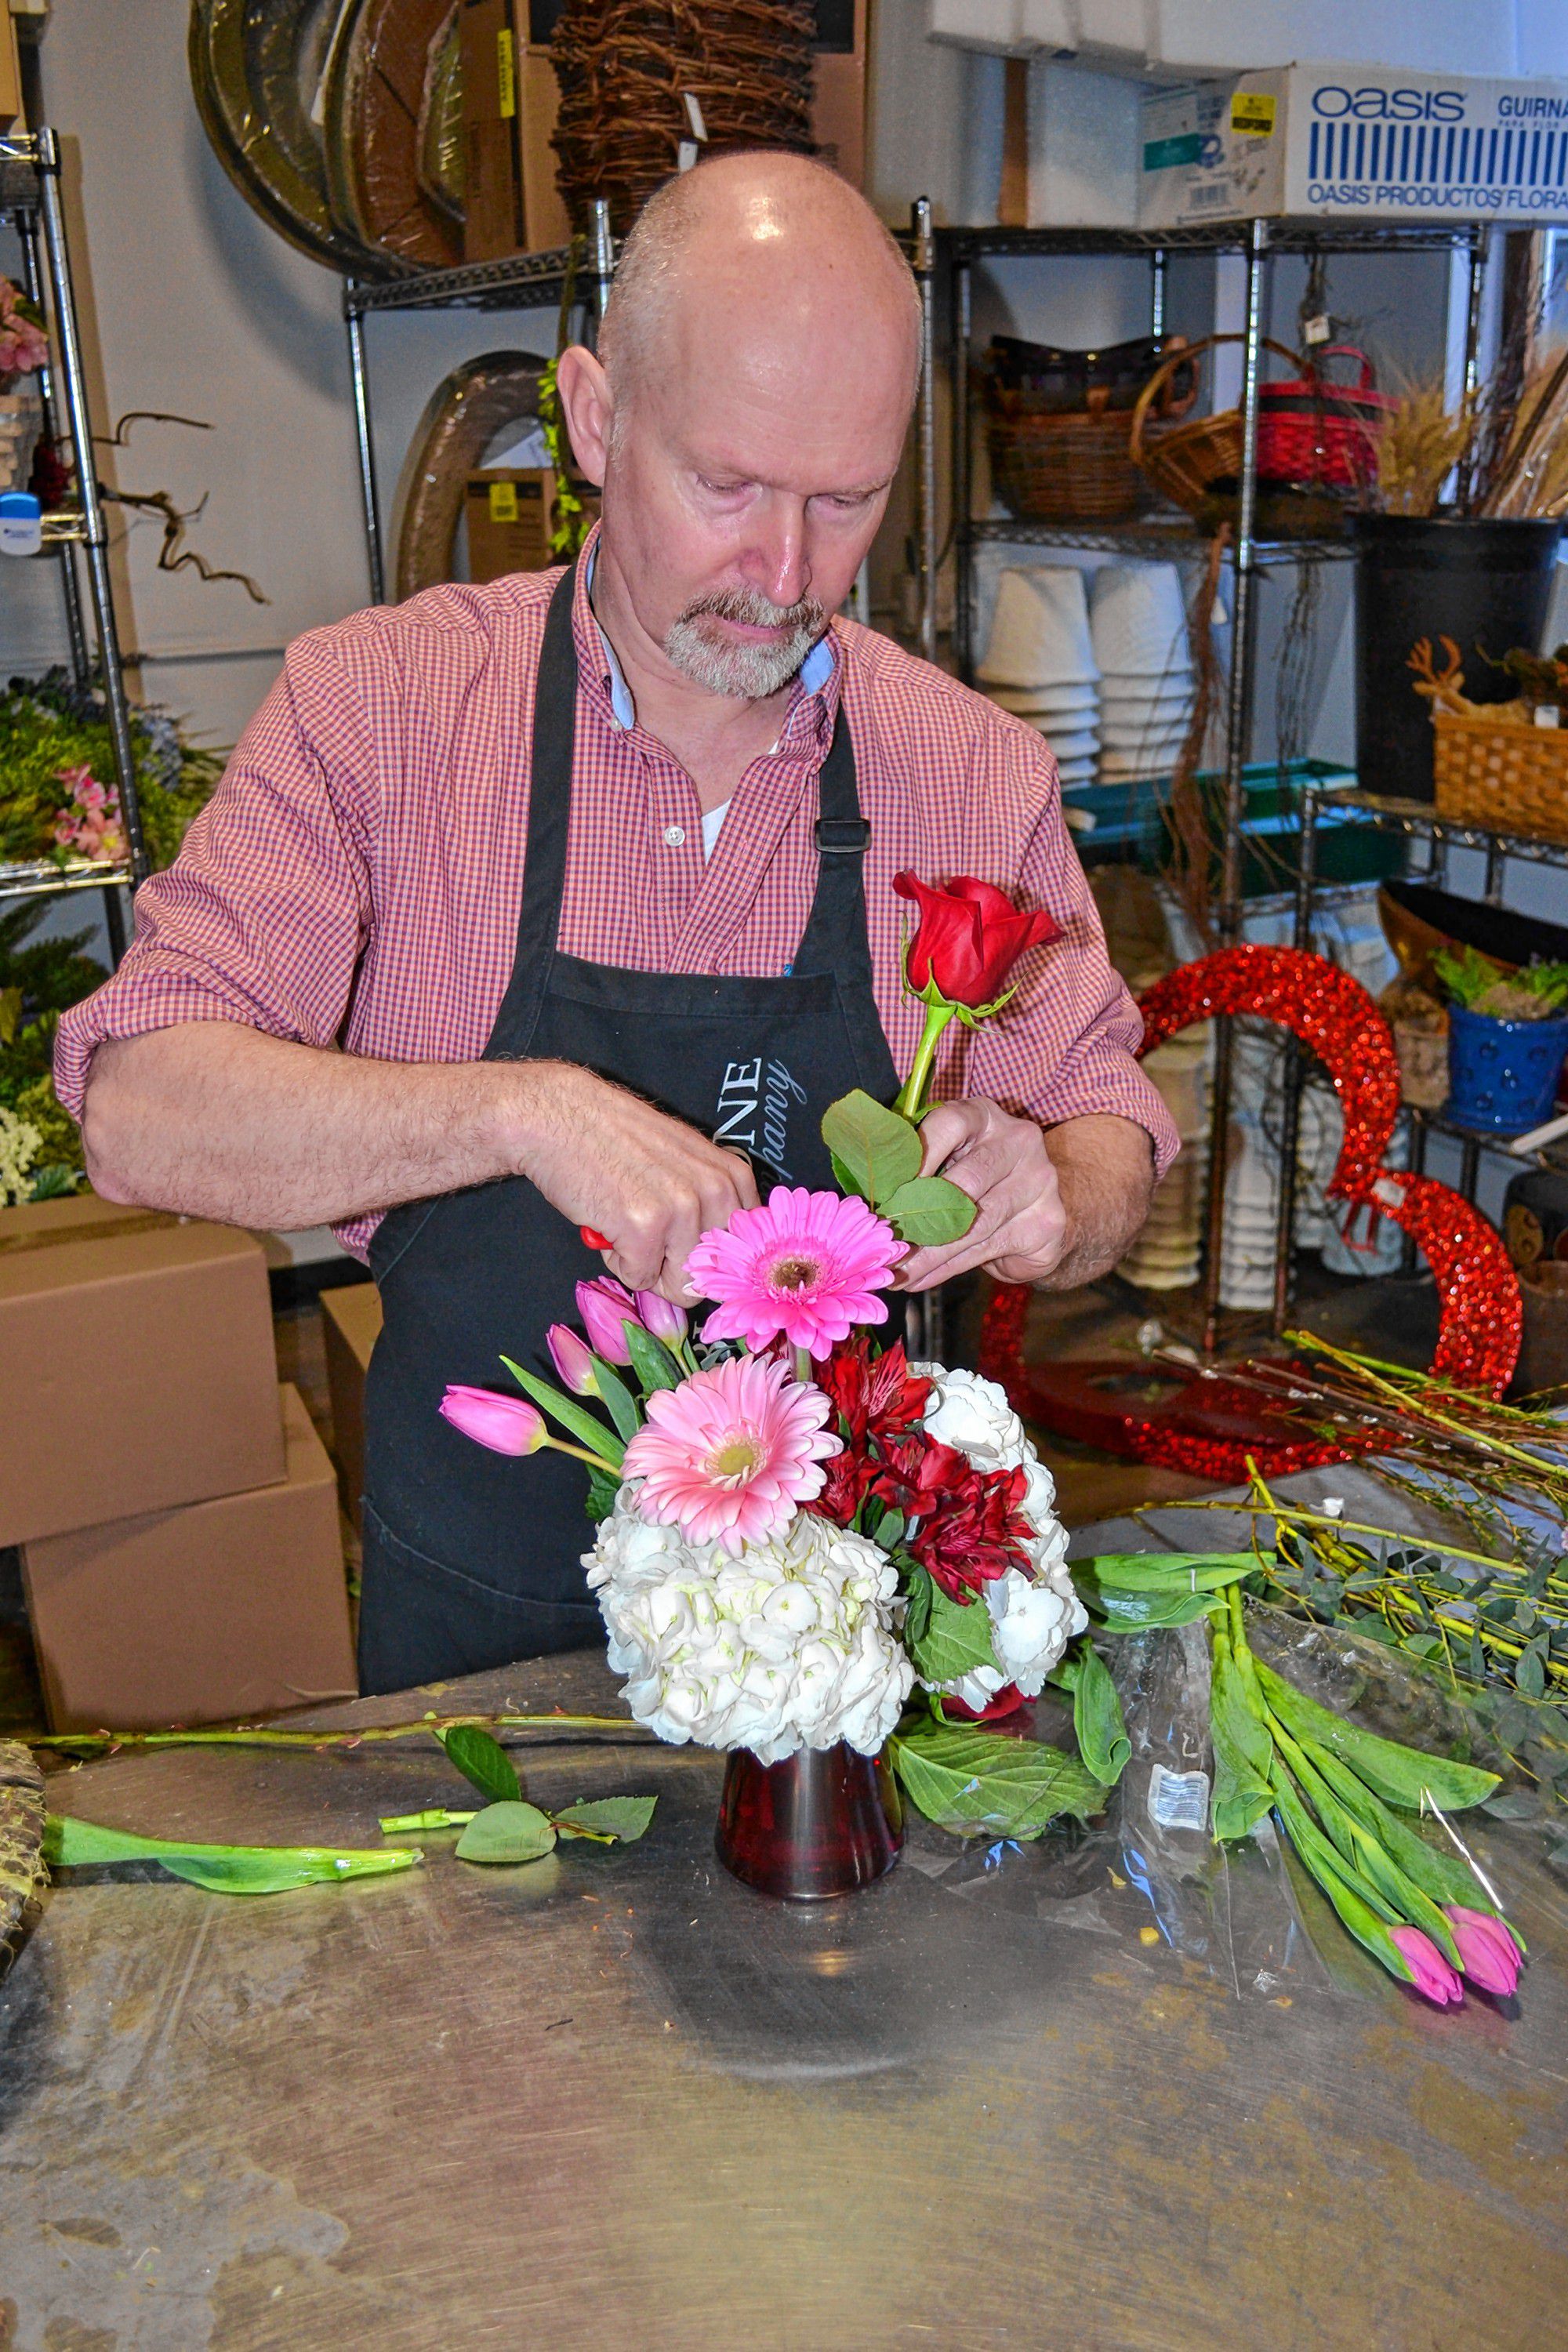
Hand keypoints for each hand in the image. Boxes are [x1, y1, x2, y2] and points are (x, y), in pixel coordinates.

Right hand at [511, 1061, 758, 1299]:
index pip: (742, 1250)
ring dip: (645, 1264)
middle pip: (711, 1274)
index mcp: (732, 1176)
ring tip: (624, 1222)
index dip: (706, 1258)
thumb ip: (709, 1200)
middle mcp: (716, 1192)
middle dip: (674, 1266)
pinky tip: (606, 1221)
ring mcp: (682, 1209)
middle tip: (645, 1231)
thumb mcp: (684, 1159)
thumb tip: (718, 1260)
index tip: (682, 1247)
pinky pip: (639, 1278)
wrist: (561, 1115)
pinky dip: (617, 1260)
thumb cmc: (616, 1139)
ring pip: (679, 1284)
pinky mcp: (645, 1227)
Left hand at [896, 1098, 1067, 1291]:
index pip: (951, 1124)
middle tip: (885, 1244)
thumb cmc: (977, 1181)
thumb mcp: (951, 1160)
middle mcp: (1019, 1140)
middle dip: (919, 1218)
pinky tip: (921, 1280)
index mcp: (985, 1116)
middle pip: (965, 1181)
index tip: (887, 1191)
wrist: (1038, 1211)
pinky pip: (989, 1248)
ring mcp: (1041, 1180)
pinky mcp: (1049, 1221)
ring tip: (897, 1272)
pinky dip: (949, 1269)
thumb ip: (920, 1168)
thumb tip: (871, 1201)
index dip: (917, 1156)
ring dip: (929, 1254)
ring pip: (975, 1223)